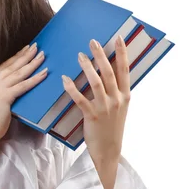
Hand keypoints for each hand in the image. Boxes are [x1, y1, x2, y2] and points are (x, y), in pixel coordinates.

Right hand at [0, 43, 47, 146]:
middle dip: (25, 55)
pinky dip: (34, 79)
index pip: (3, 66)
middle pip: (11, 65)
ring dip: (32, 63)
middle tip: (35, 46)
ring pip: (18, 73)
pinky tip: (44, 73)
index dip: (15, 57)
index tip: (25, 50)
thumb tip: (14, 89)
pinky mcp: (4, 96)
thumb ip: (0, 93)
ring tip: (41, 55)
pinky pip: (23, 85)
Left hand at [62, 36, 130, 162]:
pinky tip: (64, 79)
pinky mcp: (92, 116)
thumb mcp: (120, 107)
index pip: (125, 70)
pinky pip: (80, 99)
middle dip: (101, 55)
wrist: (109, 150)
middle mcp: (117, 100)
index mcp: (125, 95)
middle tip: (92, 42)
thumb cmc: (112, 126)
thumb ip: (116, 90)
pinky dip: (71, 88)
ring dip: (87, 67)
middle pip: (109, 73)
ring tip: (79, 55)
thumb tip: (110, 71)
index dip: (122, 53)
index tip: (118, 38)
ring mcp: (105, 108)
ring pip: (96, 83)